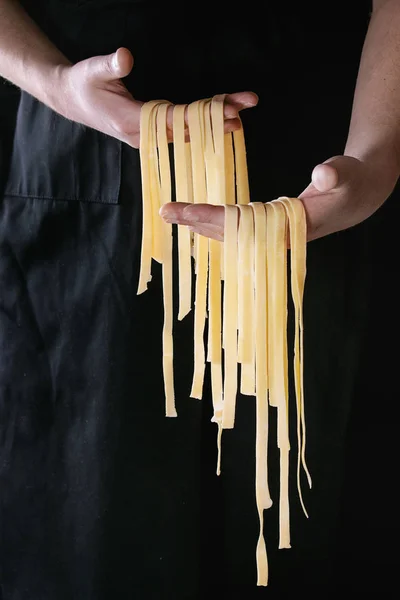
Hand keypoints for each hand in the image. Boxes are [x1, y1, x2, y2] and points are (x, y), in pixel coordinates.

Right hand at [51, 47, 257, 147]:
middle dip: (216, 120)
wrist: (73, 100)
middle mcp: (143, 135)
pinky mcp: (151, 133)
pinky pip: (180, 130)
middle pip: (186, 129)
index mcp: (131, 121)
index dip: (202, 117)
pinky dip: (200, 123)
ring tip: (240, 114)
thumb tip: (125, 56)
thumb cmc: (83, 83)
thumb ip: (110, 65)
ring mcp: (148, 137)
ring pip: (186, 132)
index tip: (228, 111)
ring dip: (212, 123)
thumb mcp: (92, 70)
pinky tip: (218, 118)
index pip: (175, 121)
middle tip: (243, 111)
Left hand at [160, 155, 396, 241]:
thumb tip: (322, 175)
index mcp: (291, 227)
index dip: (214, 219)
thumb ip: (336, 174)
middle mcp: (277, 238)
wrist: (358, 197)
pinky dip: (215, 224)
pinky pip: (237, 230)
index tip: (186, 211)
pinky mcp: (270, 229)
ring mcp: (272, 236)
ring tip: (173, 215)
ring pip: (231, 235)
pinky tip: (196, 220)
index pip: (244, 226)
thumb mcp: (347, 174)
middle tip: (165, 211)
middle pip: (229, 234)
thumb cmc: (352, 183)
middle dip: (196, 223)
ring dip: (201, 225)